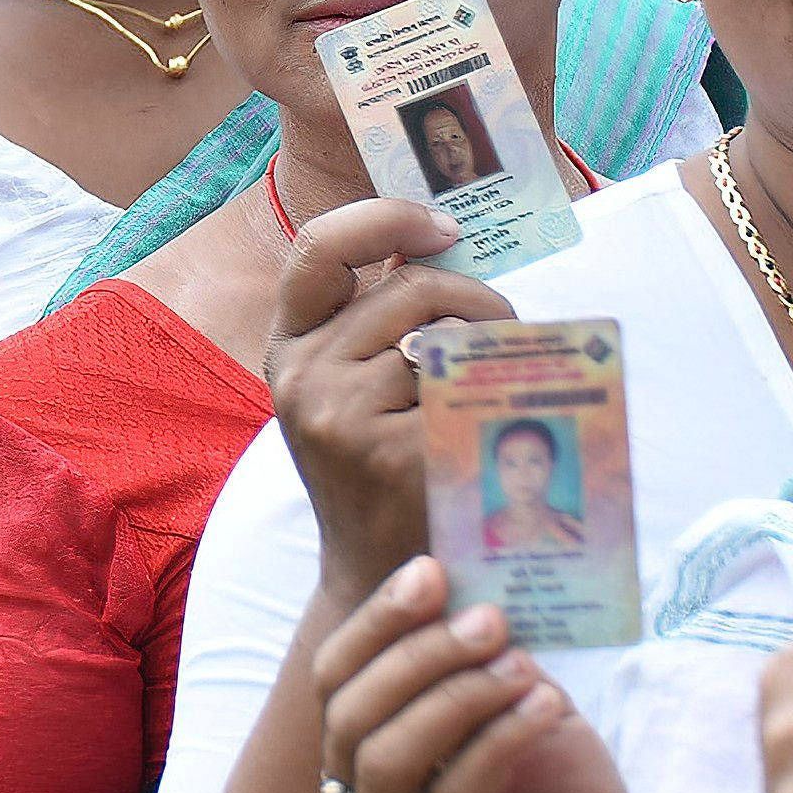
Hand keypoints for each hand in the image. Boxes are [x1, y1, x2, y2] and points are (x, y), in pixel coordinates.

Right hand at [266, 194, 505, 603]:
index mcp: (288, 347)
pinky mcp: (387, 453)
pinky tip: (488, 424)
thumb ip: (377, 318)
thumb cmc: (381, 469)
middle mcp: (301, 375)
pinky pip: (464, 388)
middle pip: (410, 287)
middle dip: (475, 296)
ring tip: (499, 378)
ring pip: (443, 334)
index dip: (385, 218)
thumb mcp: (352, 386)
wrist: (378, 574)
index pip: (320, 248)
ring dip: (490, 345)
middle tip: (504, 326)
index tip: (443, 227)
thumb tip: (441, 238)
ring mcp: (338, 415)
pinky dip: (490, 395)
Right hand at [313, 555, 653, 792]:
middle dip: (417, 654)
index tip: (430, 571)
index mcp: (357, 782)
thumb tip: (470, 591)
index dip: (375, 625)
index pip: (333, 687)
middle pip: (349, 719)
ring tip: (524, 667)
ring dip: (456, 696)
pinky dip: (498, 741)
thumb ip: (484, 669)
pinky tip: (547, 708)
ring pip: (387, 762)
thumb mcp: (520, 720)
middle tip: (489, 619)